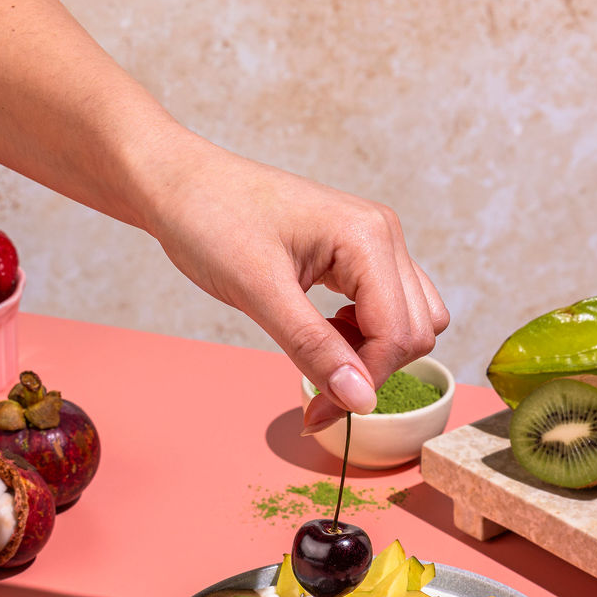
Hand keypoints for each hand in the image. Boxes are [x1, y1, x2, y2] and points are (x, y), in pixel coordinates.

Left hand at [145, 133, 449, 431]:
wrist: (179, 183)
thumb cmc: (211, 219)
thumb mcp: (259, 292)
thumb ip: (313, 348)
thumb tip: (359, 400)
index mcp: (368, 237)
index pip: (399, 333)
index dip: (365, 382)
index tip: (319, 413)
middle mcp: (383, 235)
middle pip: (417, 330)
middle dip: (373, 370)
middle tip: (317, 387)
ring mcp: (374, 241)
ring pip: (413, 319)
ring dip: (376, 352)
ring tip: (321, 351)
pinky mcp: (357, 251)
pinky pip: (389, 305)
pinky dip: (366, 333)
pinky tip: (324, 331)